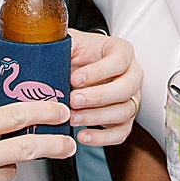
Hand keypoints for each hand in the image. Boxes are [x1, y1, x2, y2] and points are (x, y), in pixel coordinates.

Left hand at [67, 29, 142, 146]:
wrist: (77, 69)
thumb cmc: (76, 54)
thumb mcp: (70, 42)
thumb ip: (65, 42)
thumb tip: (48, 47)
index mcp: (121, 52)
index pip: (119, 61)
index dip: (98, 71)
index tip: (75, 78)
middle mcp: (131, 75)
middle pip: (126, 88)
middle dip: (98, 96)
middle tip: (73, 100)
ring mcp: (130, 98)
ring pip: (124, 111)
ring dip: (97, 117)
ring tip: (73, 118)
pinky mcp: (124, 119)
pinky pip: (120, 132)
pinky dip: (102, 137)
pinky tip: (83, 135)